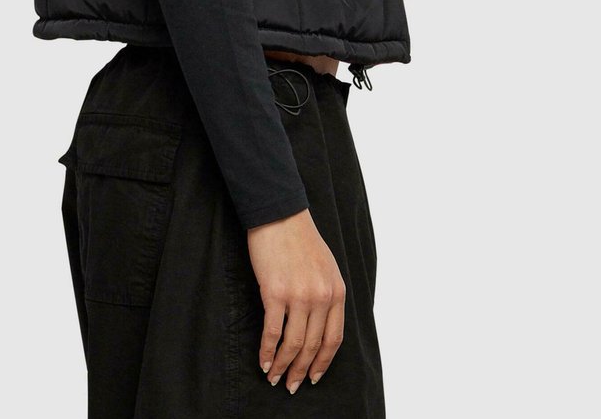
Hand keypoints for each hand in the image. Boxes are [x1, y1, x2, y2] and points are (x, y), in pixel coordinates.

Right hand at [246, 208, 345, 393]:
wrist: (279, 214)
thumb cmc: (300, 239)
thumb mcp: (327, 267)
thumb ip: (327, 294)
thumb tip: (320, 326)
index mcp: (336, 292)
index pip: (333, 339)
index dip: (323, 362)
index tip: (314, 377)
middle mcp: (321, 297)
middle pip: (312, 346)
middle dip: (302, 371)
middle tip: (291, 385)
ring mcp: (299, 296)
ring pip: (293, 344)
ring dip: (283, 366)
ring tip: (274, 378)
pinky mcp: (275, 293)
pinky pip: (273, 332)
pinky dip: (267, 351)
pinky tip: (263, 361)